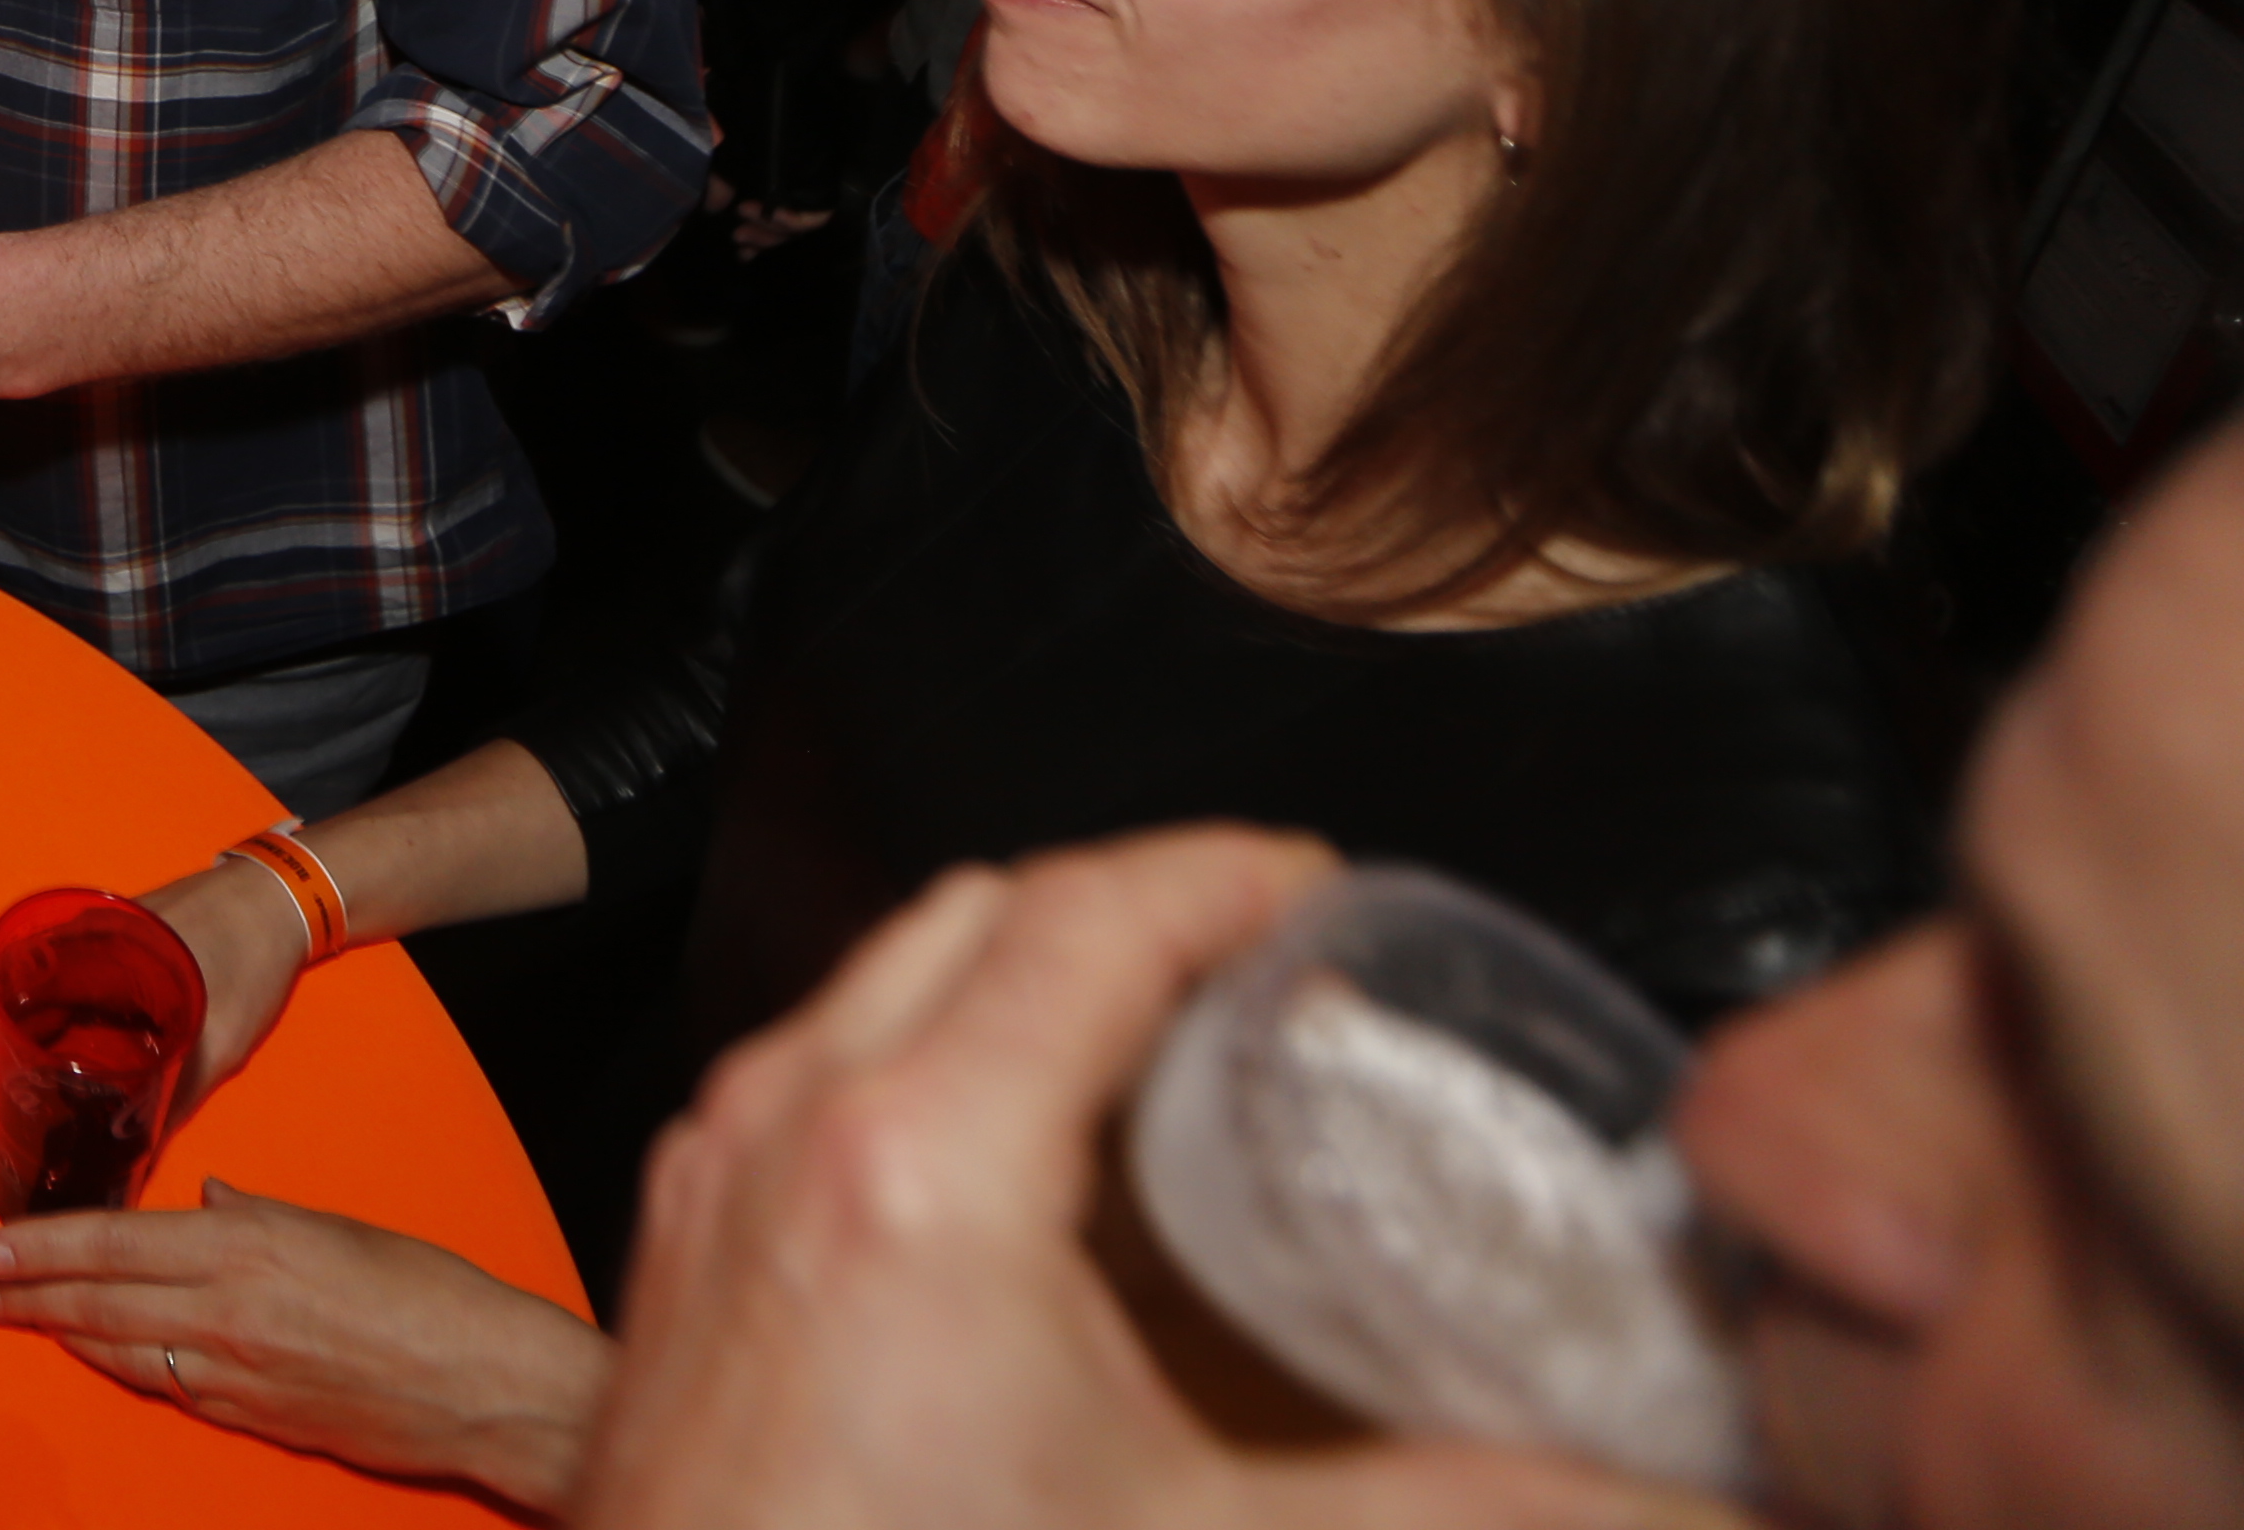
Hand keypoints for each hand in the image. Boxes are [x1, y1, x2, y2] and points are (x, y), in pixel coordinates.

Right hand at [0, 852, 308, 1154]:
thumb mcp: (216, 1044)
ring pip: (17, 989)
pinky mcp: (98, 943)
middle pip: (11, 1005)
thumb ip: (171, 1099)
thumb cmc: (247, 968)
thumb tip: (132, 1169)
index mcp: (101, 963)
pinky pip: (38, 974)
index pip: (24, 1011)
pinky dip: (11, 1003)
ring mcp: (84, 940)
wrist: (274, 900)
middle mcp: (79, 945)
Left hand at [0, 1179, 613, 1507]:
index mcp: (242, 1246)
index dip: (46, 1243)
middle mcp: (222, 1311)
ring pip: (120, 1349)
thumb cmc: (426, 1294)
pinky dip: (120, 1367)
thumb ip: (257, 1213)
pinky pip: (165, 1387)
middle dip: (32, 1292)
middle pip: (99, 1299)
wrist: (482, 1386)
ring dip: (62, 1333)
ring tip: (17, 1317)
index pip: (114, 1240)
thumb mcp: (335, 1227)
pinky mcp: (249, 1418)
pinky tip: (96, 1357)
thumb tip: (207, 1197)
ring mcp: (231, 1374)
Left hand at [581, 830, 1733, 1529]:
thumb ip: (1456, 1509)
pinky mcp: (686, 1261)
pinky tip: (1022, 1175)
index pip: (1086, 911)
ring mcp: (716, 1189)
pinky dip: (925, 1072)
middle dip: (1132, 913)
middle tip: (1270, 972)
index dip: (1227, 875)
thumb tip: (1656, 1495)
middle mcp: (786, 1136)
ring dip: (1020, 987)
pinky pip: (808, 1086)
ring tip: (1166, 1057)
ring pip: (876, 989)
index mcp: (916, 1165)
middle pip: (973, 914)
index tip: (1324, 891)